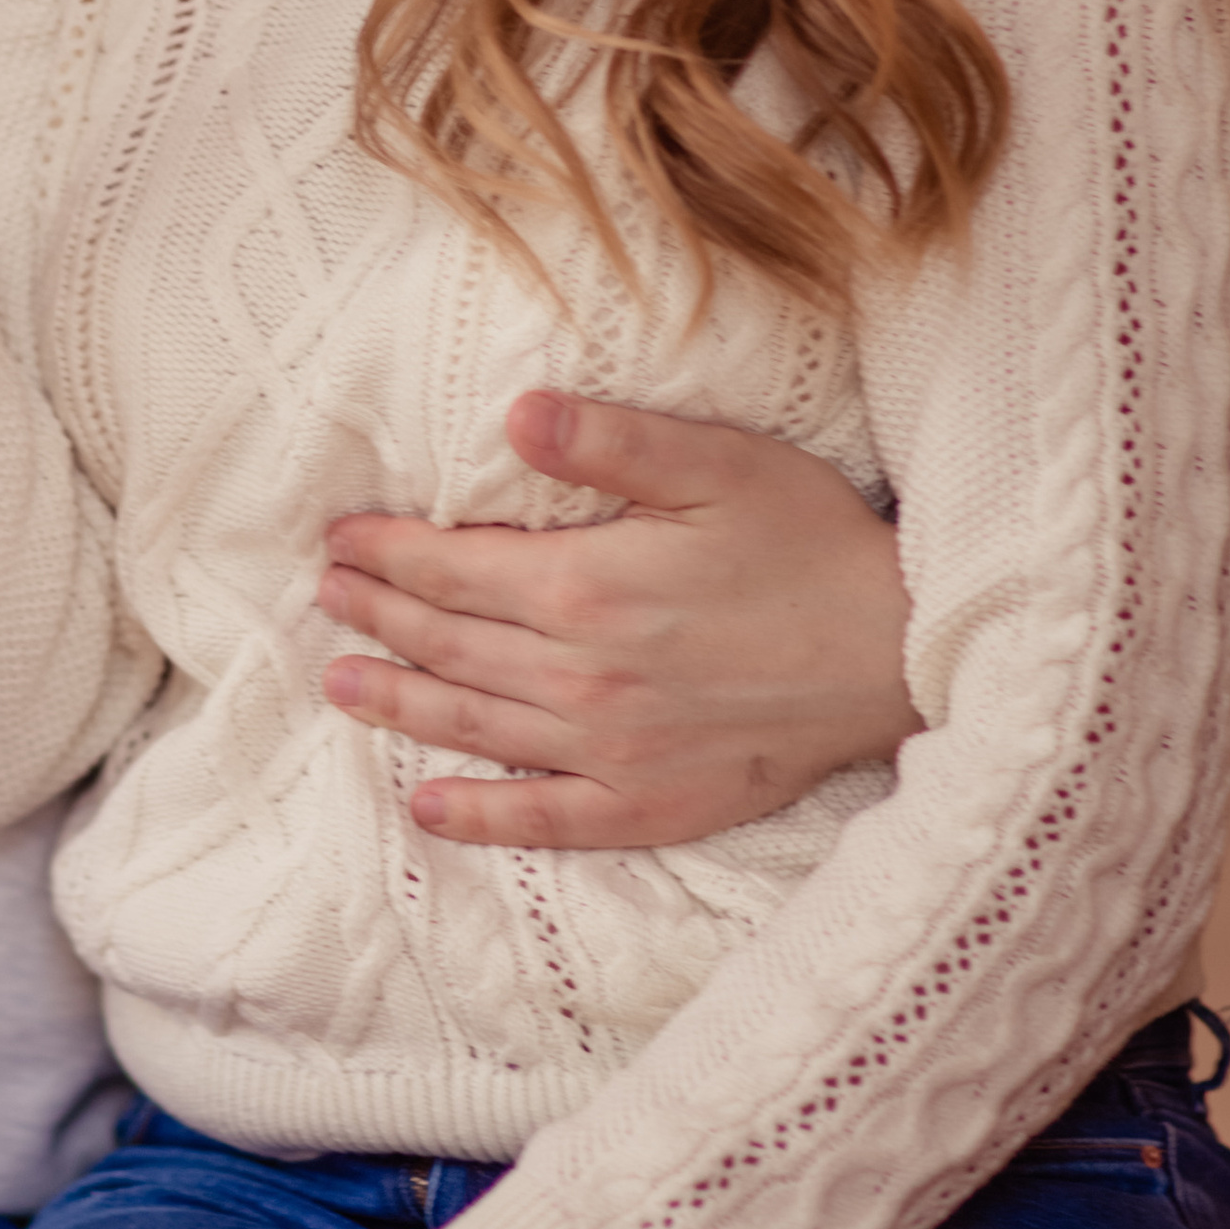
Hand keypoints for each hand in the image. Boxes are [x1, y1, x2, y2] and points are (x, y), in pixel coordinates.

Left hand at [319, 394, 913, 850]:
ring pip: (474, 725)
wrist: (902, 654)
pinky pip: (541, 817)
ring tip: (339, 686)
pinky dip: (475, 813)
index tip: (341, 538)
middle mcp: (580, 679)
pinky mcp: (649, 806)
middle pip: (449, 644)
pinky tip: (426, 806)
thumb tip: (514, 411)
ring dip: (398, 703)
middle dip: (378, 616)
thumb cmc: (812, 543)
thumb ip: (610, 441)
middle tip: (327, 598)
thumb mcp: (718, 464)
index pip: (452, 569)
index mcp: (586, 589)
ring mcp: (610, 752)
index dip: (388, 551)